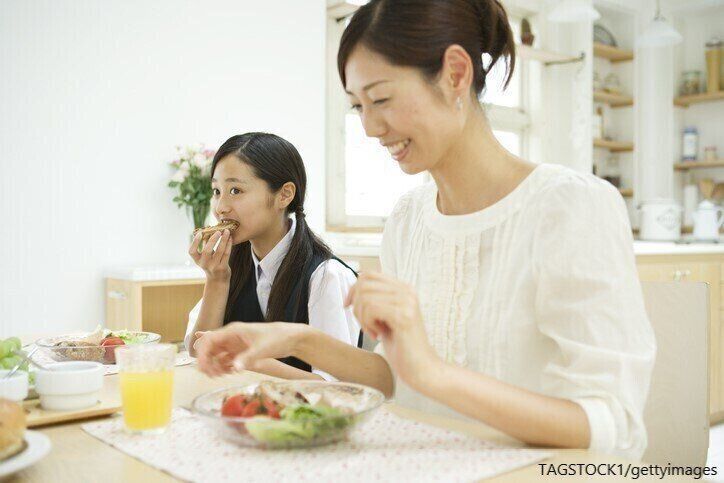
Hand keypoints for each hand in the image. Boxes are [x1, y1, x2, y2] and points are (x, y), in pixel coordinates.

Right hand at [189, 229, 231, 281]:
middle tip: (218, 231)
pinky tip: (230, 238)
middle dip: (213, 239)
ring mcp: (214, 267)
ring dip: (223, 240)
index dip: (195, 242)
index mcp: (197, 260)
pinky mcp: (223, 268)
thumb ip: (205, 245)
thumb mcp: (205, 257)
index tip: (200, 233)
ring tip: (227, 232)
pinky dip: (229, 245)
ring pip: (219, 251)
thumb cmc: (211, 264)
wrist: (218, 280)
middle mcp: (204, 264)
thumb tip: (207, 230)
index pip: (192, 251)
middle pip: (207, 250)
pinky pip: (226, 254)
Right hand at [195, 322, 303, 376]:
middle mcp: (231, 337)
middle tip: (213, 375)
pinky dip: (224, 367)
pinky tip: (230, 373)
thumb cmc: (277, 338)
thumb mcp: (262, 349)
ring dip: (215, 366)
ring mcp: (236, 345)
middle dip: (207, 362)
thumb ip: (248, 358)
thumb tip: (234, 368)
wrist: (291, 338)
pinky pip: (226, 360)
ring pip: (216, 355)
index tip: (204, 367)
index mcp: (233, 331)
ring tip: (221, 375)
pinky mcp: (241, 352)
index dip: (202, 353)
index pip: (209, 340)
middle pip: (209, 348)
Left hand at [344, 271, 438, 388]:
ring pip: (365, 297)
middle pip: (364, 285)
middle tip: (366, 326)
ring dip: (362, 318)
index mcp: (404, 289)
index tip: (348, 306)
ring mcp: (407, 302)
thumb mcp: (385, 318)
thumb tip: (353, 289)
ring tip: (374, 332)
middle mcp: (407, 291)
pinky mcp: (404, 316)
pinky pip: (371, 309)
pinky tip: (378, 335)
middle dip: (357, 307)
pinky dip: (368, 324)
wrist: (421, 368)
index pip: (369, 275)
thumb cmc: (402, 346)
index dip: (353, 289)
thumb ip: (375, 301)